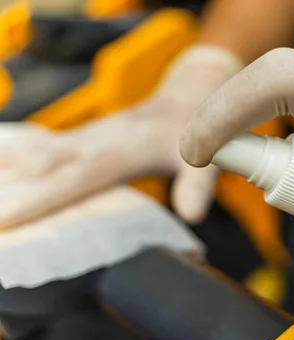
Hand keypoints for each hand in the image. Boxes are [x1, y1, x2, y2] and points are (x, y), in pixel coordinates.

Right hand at [0, 46, 242, 228]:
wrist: (188, 95)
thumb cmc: (193, 128)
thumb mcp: (201, 157)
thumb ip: (197, 184)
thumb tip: (192, 215)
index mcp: (117, 152)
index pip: (72, 178)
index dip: (38, 198)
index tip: (5, 218)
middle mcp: (91, 142)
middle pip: (40, 166)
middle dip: (8, 190)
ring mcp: (82, 139)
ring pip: (32, 154)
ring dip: (6, 172)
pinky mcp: (79, 140)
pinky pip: (38, 150)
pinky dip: (12, 159)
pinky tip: (1, 168)